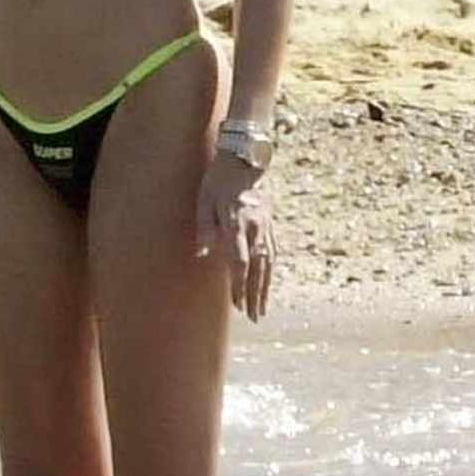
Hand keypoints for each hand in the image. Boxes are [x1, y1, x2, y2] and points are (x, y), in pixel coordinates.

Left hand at [194, 151, 275, 321]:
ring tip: (262, 309)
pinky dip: (270, 271)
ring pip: (268, 263)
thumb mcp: (204, 200)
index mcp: (237, 222)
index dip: (238, 284)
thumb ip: (205, 228)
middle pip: (258, 268)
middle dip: (255, 294)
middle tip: (254, 317)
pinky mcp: (270, 223)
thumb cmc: (218, 179)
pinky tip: (267, 284)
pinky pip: (273, 252)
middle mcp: (255, 228)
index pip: (239, 260)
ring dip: (266, 288)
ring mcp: (266, 226)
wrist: (245, 158)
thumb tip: (201, 254)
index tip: (236, 303)